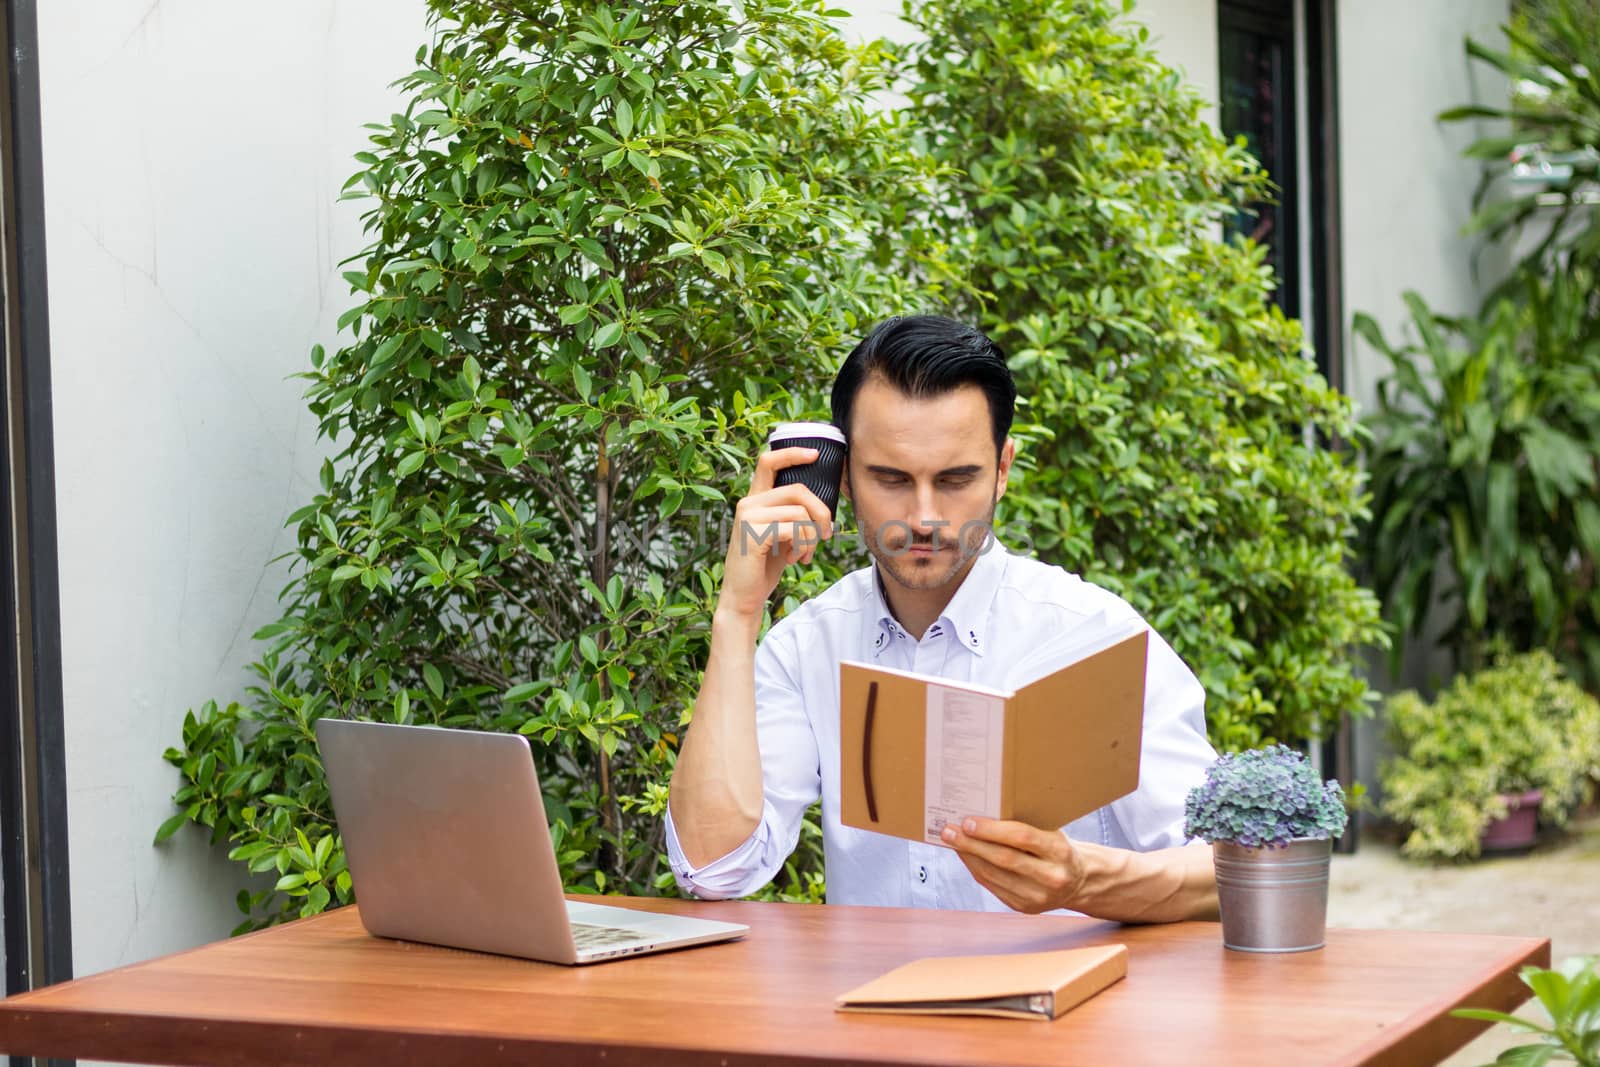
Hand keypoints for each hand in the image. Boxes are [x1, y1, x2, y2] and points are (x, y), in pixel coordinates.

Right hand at [717, 447, 834, 619]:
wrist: (744, 596)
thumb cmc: (765, 566)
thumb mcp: (782, 535)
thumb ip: (793, 516)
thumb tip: (823, 510)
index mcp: (755, 500)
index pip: (768, 462)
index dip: (792, 453)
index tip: (814, 454)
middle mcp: (748, 503)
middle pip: (798, 489)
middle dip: (821, 512)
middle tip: (825, 534)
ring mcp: (748, 517)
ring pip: (800, 512)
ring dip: (812, 537)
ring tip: (804, 554)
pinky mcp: (753, 534)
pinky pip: (794, 529)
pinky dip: (803, 546)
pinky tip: (794, 560)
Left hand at [940, 817, 1086, 913]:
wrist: (1078, 881)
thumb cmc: (1057, 848)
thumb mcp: (1051, 832)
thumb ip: (1024, 826)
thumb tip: (980, 816)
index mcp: (1060, 852)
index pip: (1021, 838)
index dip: (992, 830)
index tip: (968, 821)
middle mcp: (1052, 877)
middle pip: (1004, 859)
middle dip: (972, 844)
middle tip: (949, 831)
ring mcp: (1038, 897)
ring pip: (994, 875)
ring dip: (969, 857)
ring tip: (953, 841)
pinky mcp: (1025, 907)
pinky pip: (993, 886)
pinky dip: (976, 869)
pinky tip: (966, 856)